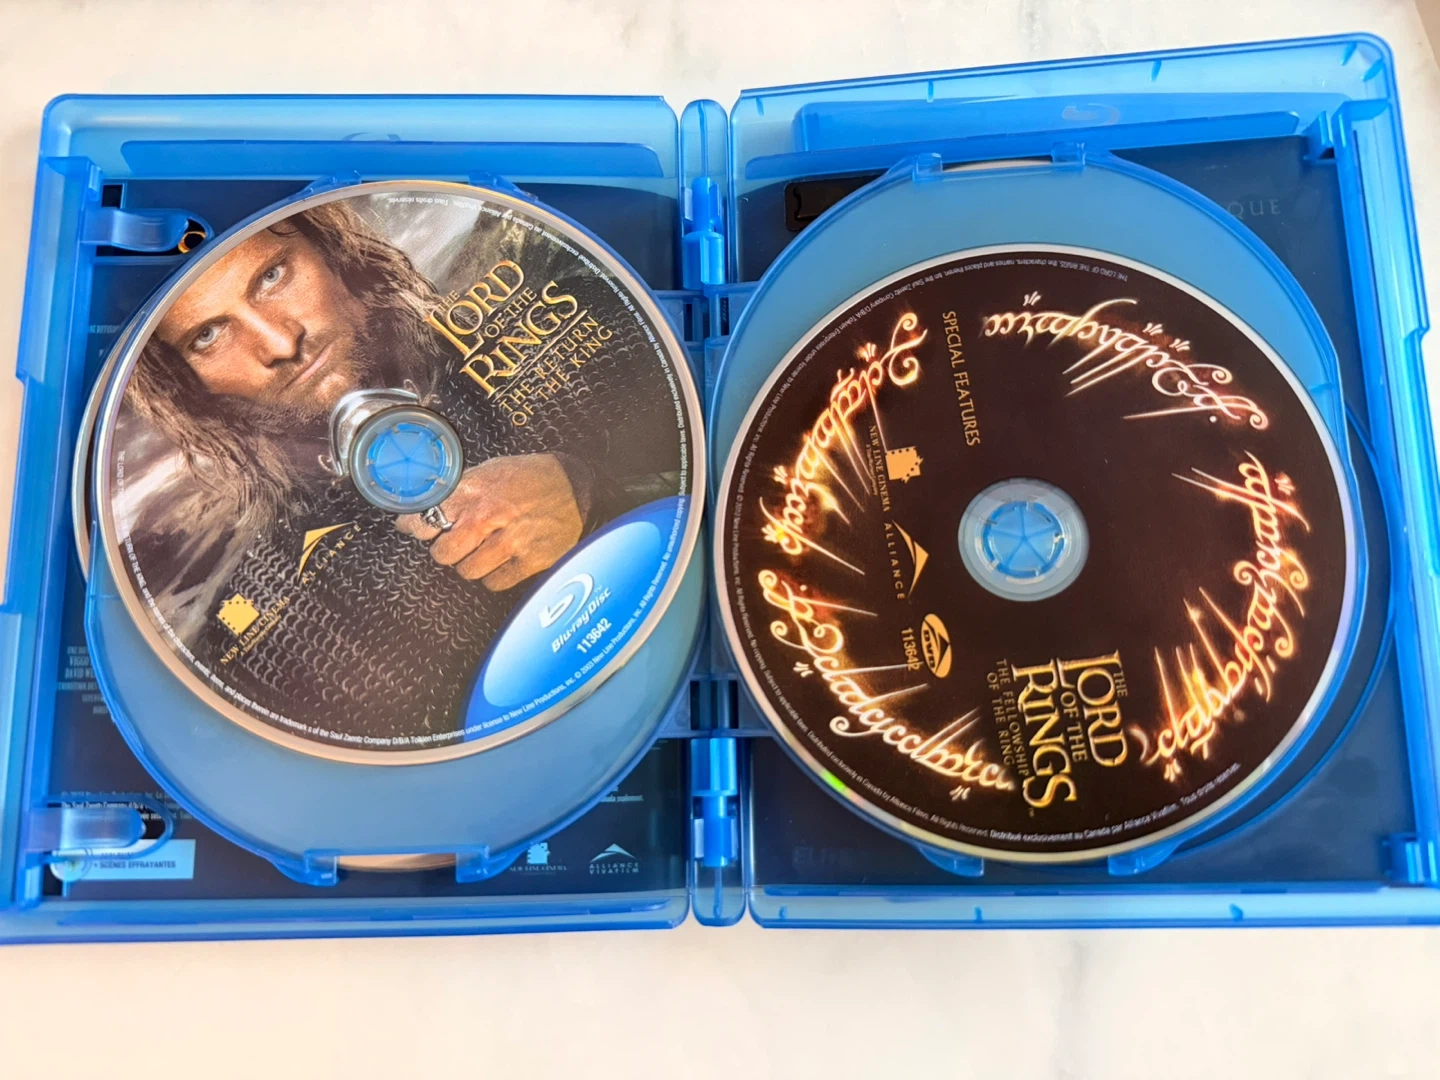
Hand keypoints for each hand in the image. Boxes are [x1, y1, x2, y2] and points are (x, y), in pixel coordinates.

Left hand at [396, 453, 582, 590]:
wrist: (576, 486)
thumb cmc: (530, 478)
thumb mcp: (490, 471)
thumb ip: (460, 491)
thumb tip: (427, 508)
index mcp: (474, 491)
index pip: (425, 518)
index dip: (414, 527)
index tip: (413, 528)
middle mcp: (488, 516)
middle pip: (443, 553)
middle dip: (446, 550)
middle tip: (456, 543)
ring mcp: (510, 541)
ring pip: (467, 571)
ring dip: (472, 564)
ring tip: (484, 551)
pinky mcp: (530, 560)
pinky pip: (495, 582)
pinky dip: (495, 576)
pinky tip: (503, 560)